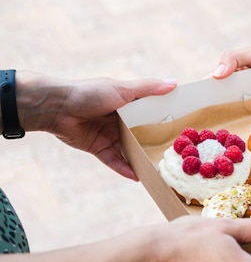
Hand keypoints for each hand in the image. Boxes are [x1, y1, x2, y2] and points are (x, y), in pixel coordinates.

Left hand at [17, 71, 176, 179]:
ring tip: (160, 170)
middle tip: (176, 154)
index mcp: (128, 104)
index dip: (165, 119)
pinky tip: (138, 177)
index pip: (151, 113)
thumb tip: (174, 84)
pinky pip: (115, 161)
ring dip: (142, 159)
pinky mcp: (99, 149)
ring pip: (130, 150)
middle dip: (156, 144)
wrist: (56, 107)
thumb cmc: (89, 93)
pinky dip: (125, 169)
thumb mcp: (122, 89)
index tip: (184, 128)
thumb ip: (148, 89)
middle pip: (142, 134)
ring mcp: (110, 135)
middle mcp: (120, 120)